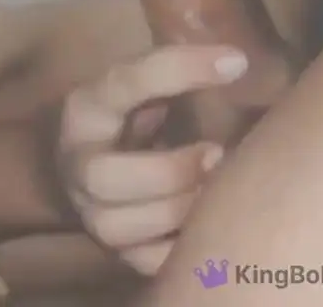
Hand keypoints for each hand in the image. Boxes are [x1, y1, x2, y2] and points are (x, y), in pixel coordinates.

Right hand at [56, 46, 247, 275]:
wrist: (107, 164)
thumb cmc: (148, 115)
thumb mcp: (156, 84)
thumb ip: (186, 71)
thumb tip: (241, 61)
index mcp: (89, 109)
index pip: (122, 83)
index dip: (178, 70)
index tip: (237, 62)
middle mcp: (80, 166)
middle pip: (103, 177)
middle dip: (168, 169)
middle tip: (219, 154)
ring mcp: (95, 214)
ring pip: (121, 226)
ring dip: (182, 209)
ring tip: (221, 188)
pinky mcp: (121, 251)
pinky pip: (148, 261)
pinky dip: (184, 247)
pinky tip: (215, 224)